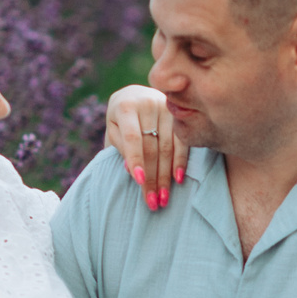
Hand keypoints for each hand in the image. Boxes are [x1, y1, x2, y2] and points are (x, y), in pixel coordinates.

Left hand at [103, 85, 187, 210]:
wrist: (136, 95)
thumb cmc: (121, 118)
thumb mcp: (114, 128)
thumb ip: (120, 146)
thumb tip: (130, 170)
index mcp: (125, 107)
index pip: (132, 137)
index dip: (136, 159)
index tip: (138, 181)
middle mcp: (147, 104)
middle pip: (151, 147)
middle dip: (152, 177)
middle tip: (153, 202)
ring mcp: (166, 108)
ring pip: (168, 147)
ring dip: (166, 176)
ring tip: (164, 198)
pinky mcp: (179, 115)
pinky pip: (182, 142)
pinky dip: (181, 161)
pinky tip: (179, 179)